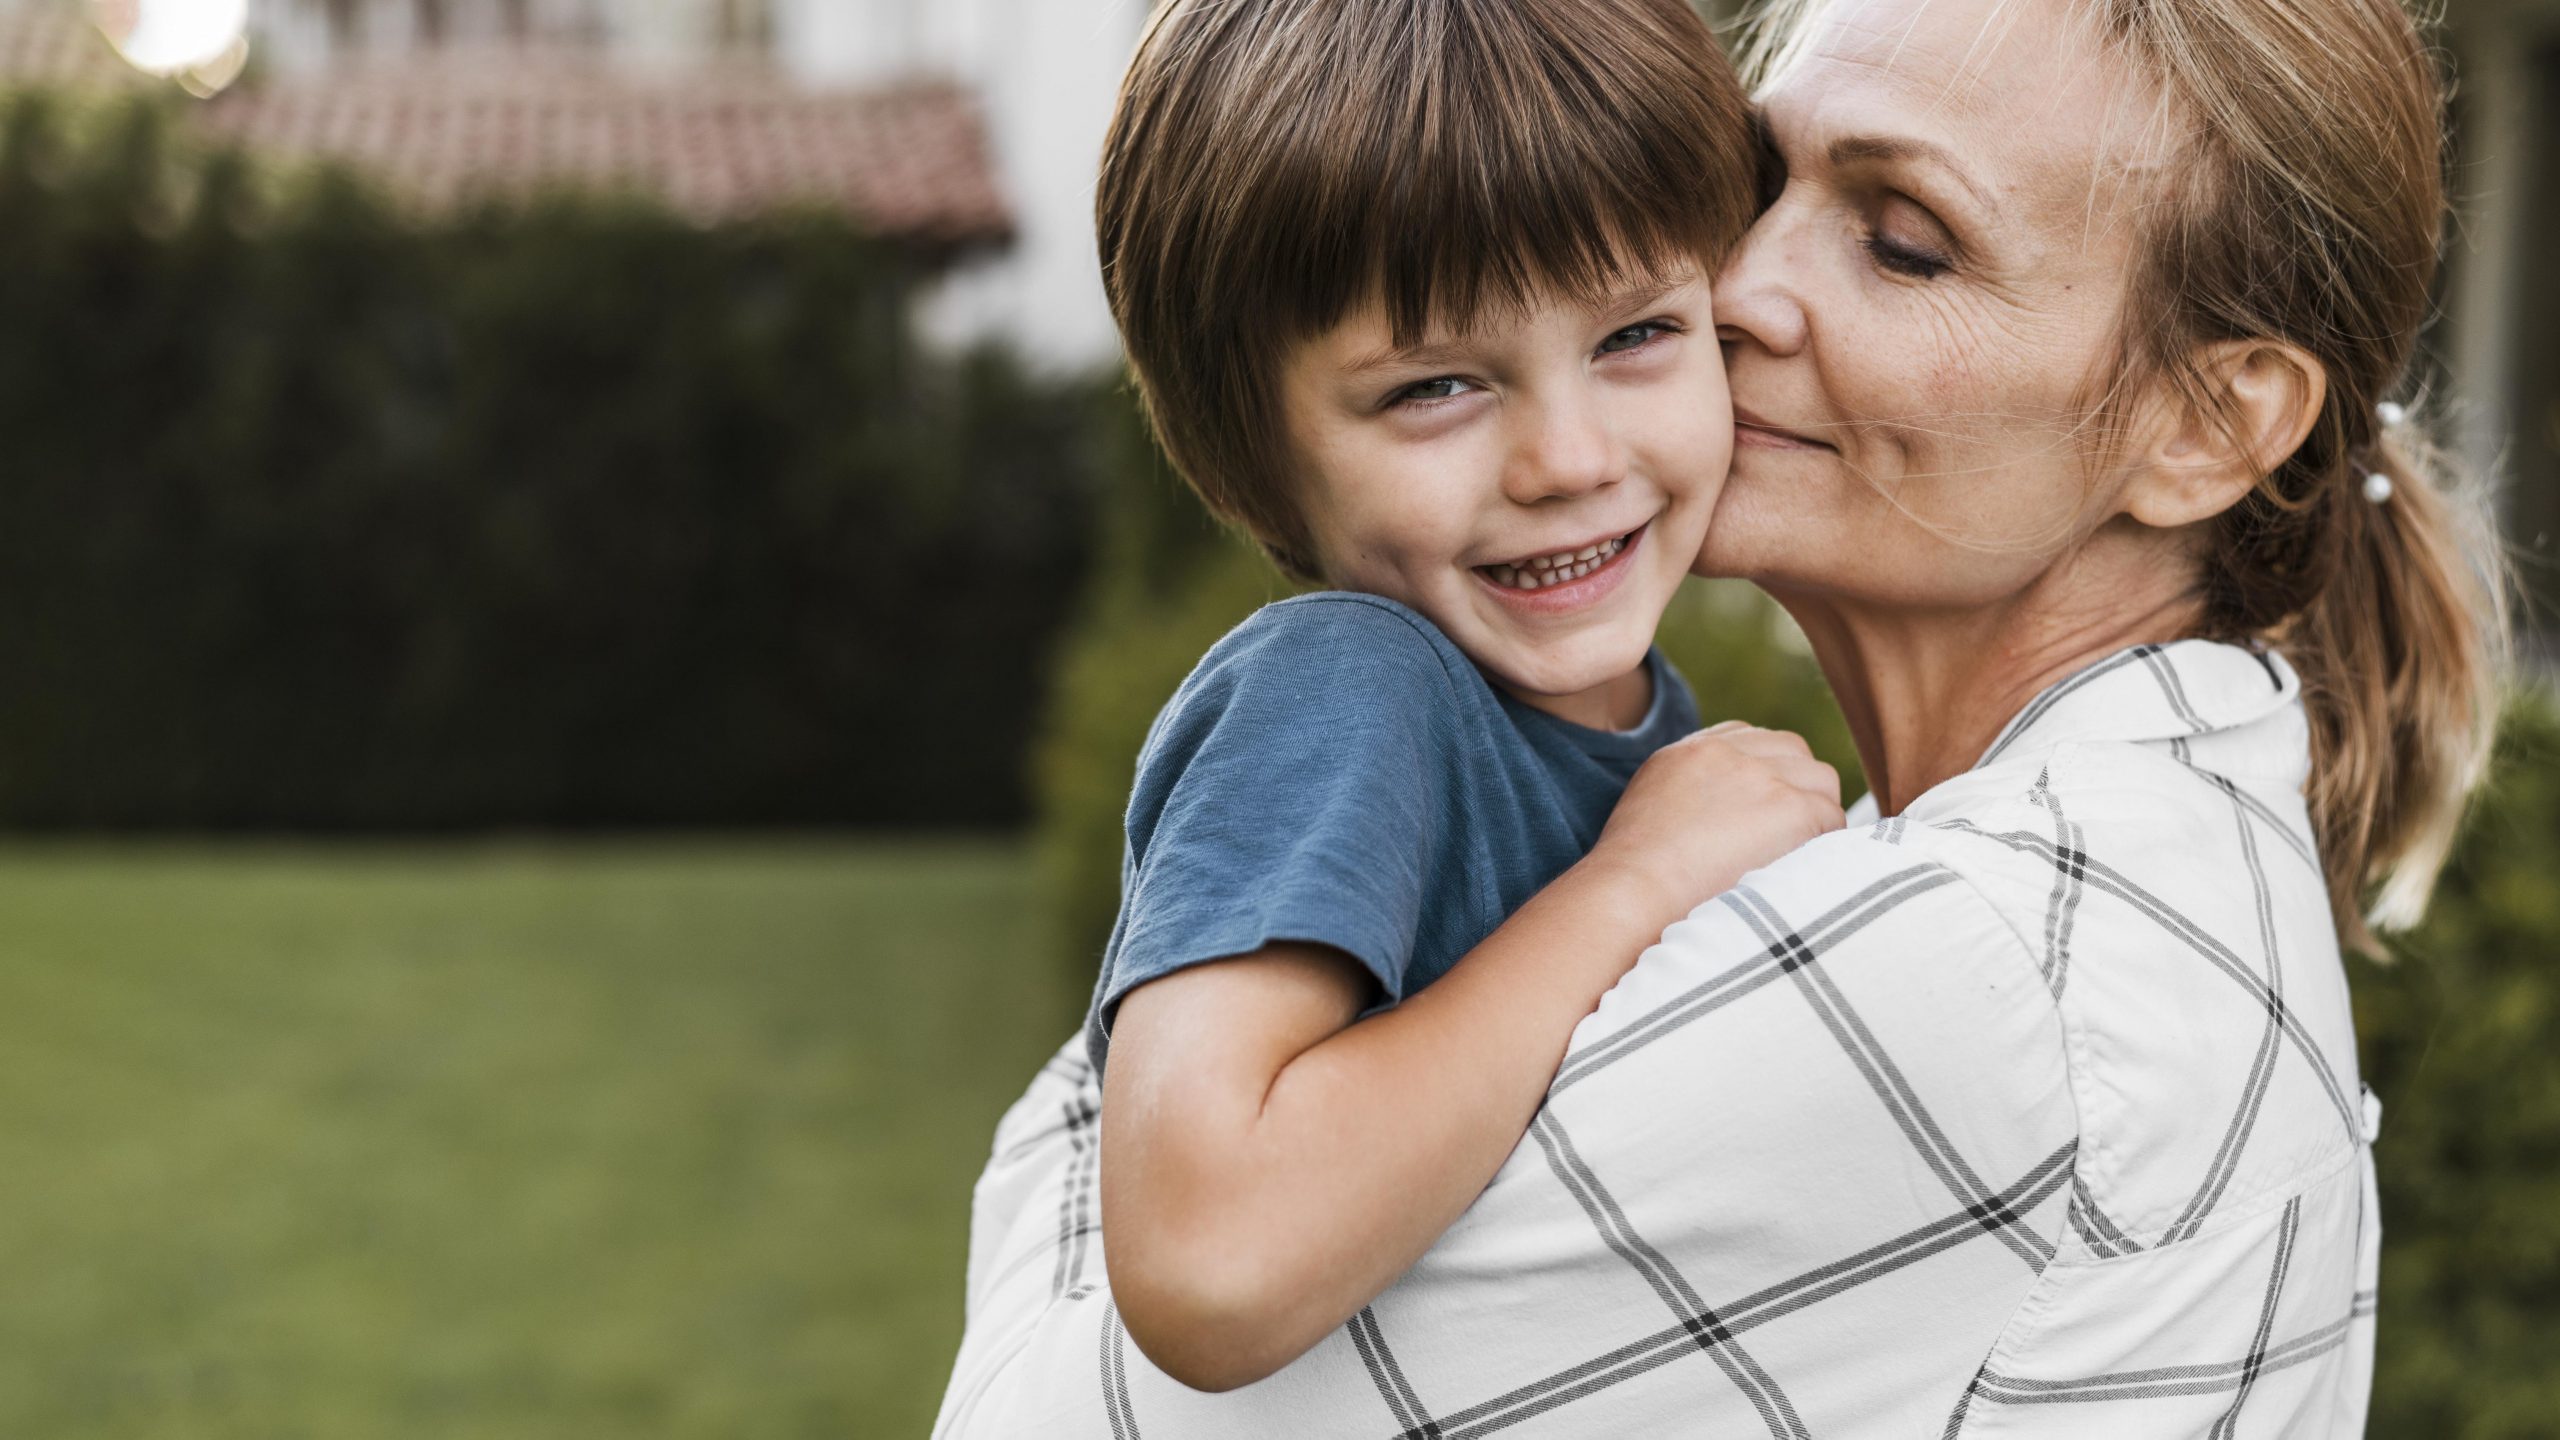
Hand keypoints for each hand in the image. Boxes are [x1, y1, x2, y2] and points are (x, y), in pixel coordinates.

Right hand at [1584, 722, 1845, 928]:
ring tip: (1798, 854)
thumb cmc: (1635, 876)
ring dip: (1817, 814)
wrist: (1635, 890)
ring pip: (1821, 781)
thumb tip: (1726, 816)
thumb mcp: (1650, 811)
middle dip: (1798, 787)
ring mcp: (1761, 776)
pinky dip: (1826, 843)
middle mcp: (1727, 753)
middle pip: (1793, 752)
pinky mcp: (1790, 807)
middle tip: (1790, 834)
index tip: (1764, 809)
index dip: (1767, 773)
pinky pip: (1832, 818)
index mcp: (1690, 751)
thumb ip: (1690, 795)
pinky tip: (1804, 869)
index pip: (1751, 739)